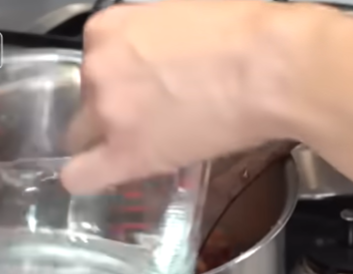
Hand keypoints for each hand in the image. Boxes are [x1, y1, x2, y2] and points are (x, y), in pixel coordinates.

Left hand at [60, 0, 310, 194]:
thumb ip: (151, 38)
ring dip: (110, 141)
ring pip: (82, 138)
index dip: (120, 76)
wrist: (271, 68)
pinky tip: (102, 178)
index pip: (93, 59)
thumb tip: (158, 58)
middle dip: (112, 108)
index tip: (144, 84)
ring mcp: (108, 114)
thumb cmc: (244, 33)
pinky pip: (81, 177)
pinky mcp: (127, 154)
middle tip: (151, 115)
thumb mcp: (180, 13)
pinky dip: (86, 179)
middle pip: (87, 99)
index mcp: (107, 29)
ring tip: (151, 144)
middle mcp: (97, 68)